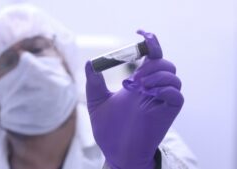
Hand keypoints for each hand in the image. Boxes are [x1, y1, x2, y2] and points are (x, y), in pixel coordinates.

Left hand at [85, 30, 183, 168]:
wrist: (116, 152)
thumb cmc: (108, 129)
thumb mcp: (96, 102)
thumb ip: (94, 83)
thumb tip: (89, 63)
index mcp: (138, 83)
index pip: (151, 57)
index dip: (150, 42)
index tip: (139, 33)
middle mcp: (152, 89)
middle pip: (164, 63)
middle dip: (150, 64)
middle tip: (131, 78)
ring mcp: (161, 100)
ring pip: (173, 76)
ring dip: (155, 75)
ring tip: (136, 86)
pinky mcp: (168, 112)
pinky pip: (176, 94)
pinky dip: (165, 88)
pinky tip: (147, 92)